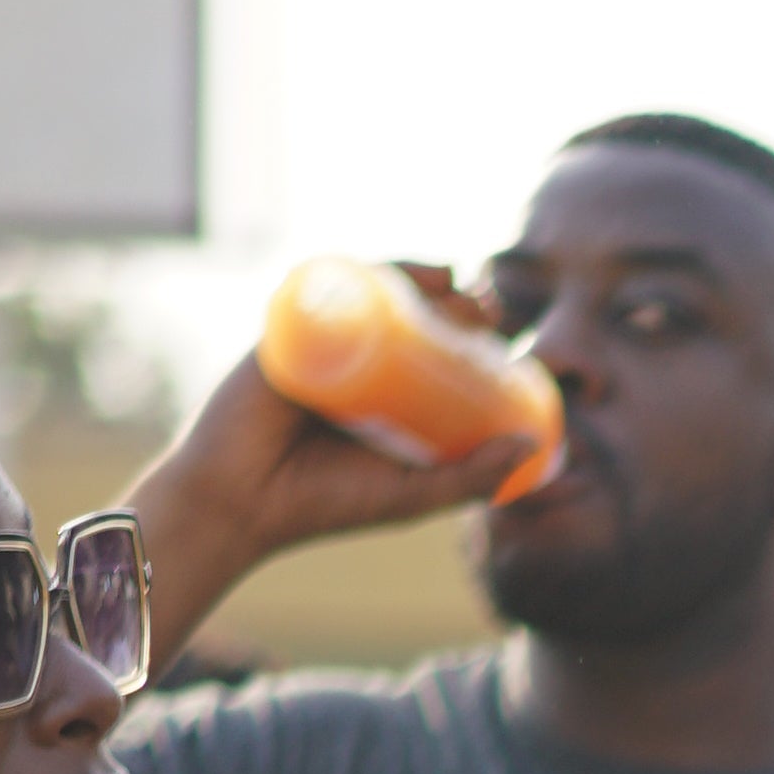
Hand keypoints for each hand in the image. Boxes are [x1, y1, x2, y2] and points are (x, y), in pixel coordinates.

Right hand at [140, 280, 519, 601]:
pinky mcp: (285, 331)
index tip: (503, 329)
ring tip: (454, 282)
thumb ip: (471, 477)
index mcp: (380, 393)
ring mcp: (318, 342)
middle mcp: (352, 361)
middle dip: (450, 298)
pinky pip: (323, 289)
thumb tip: (531, 444)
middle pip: (406, 314)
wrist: (242, 503)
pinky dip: (359, 271)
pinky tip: (396, 269)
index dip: (468, 331)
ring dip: (415, 274)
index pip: (431, 349)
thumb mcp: (414, 493)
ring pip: (371, 294)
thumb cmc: (324, 503)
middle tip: (487, 305)